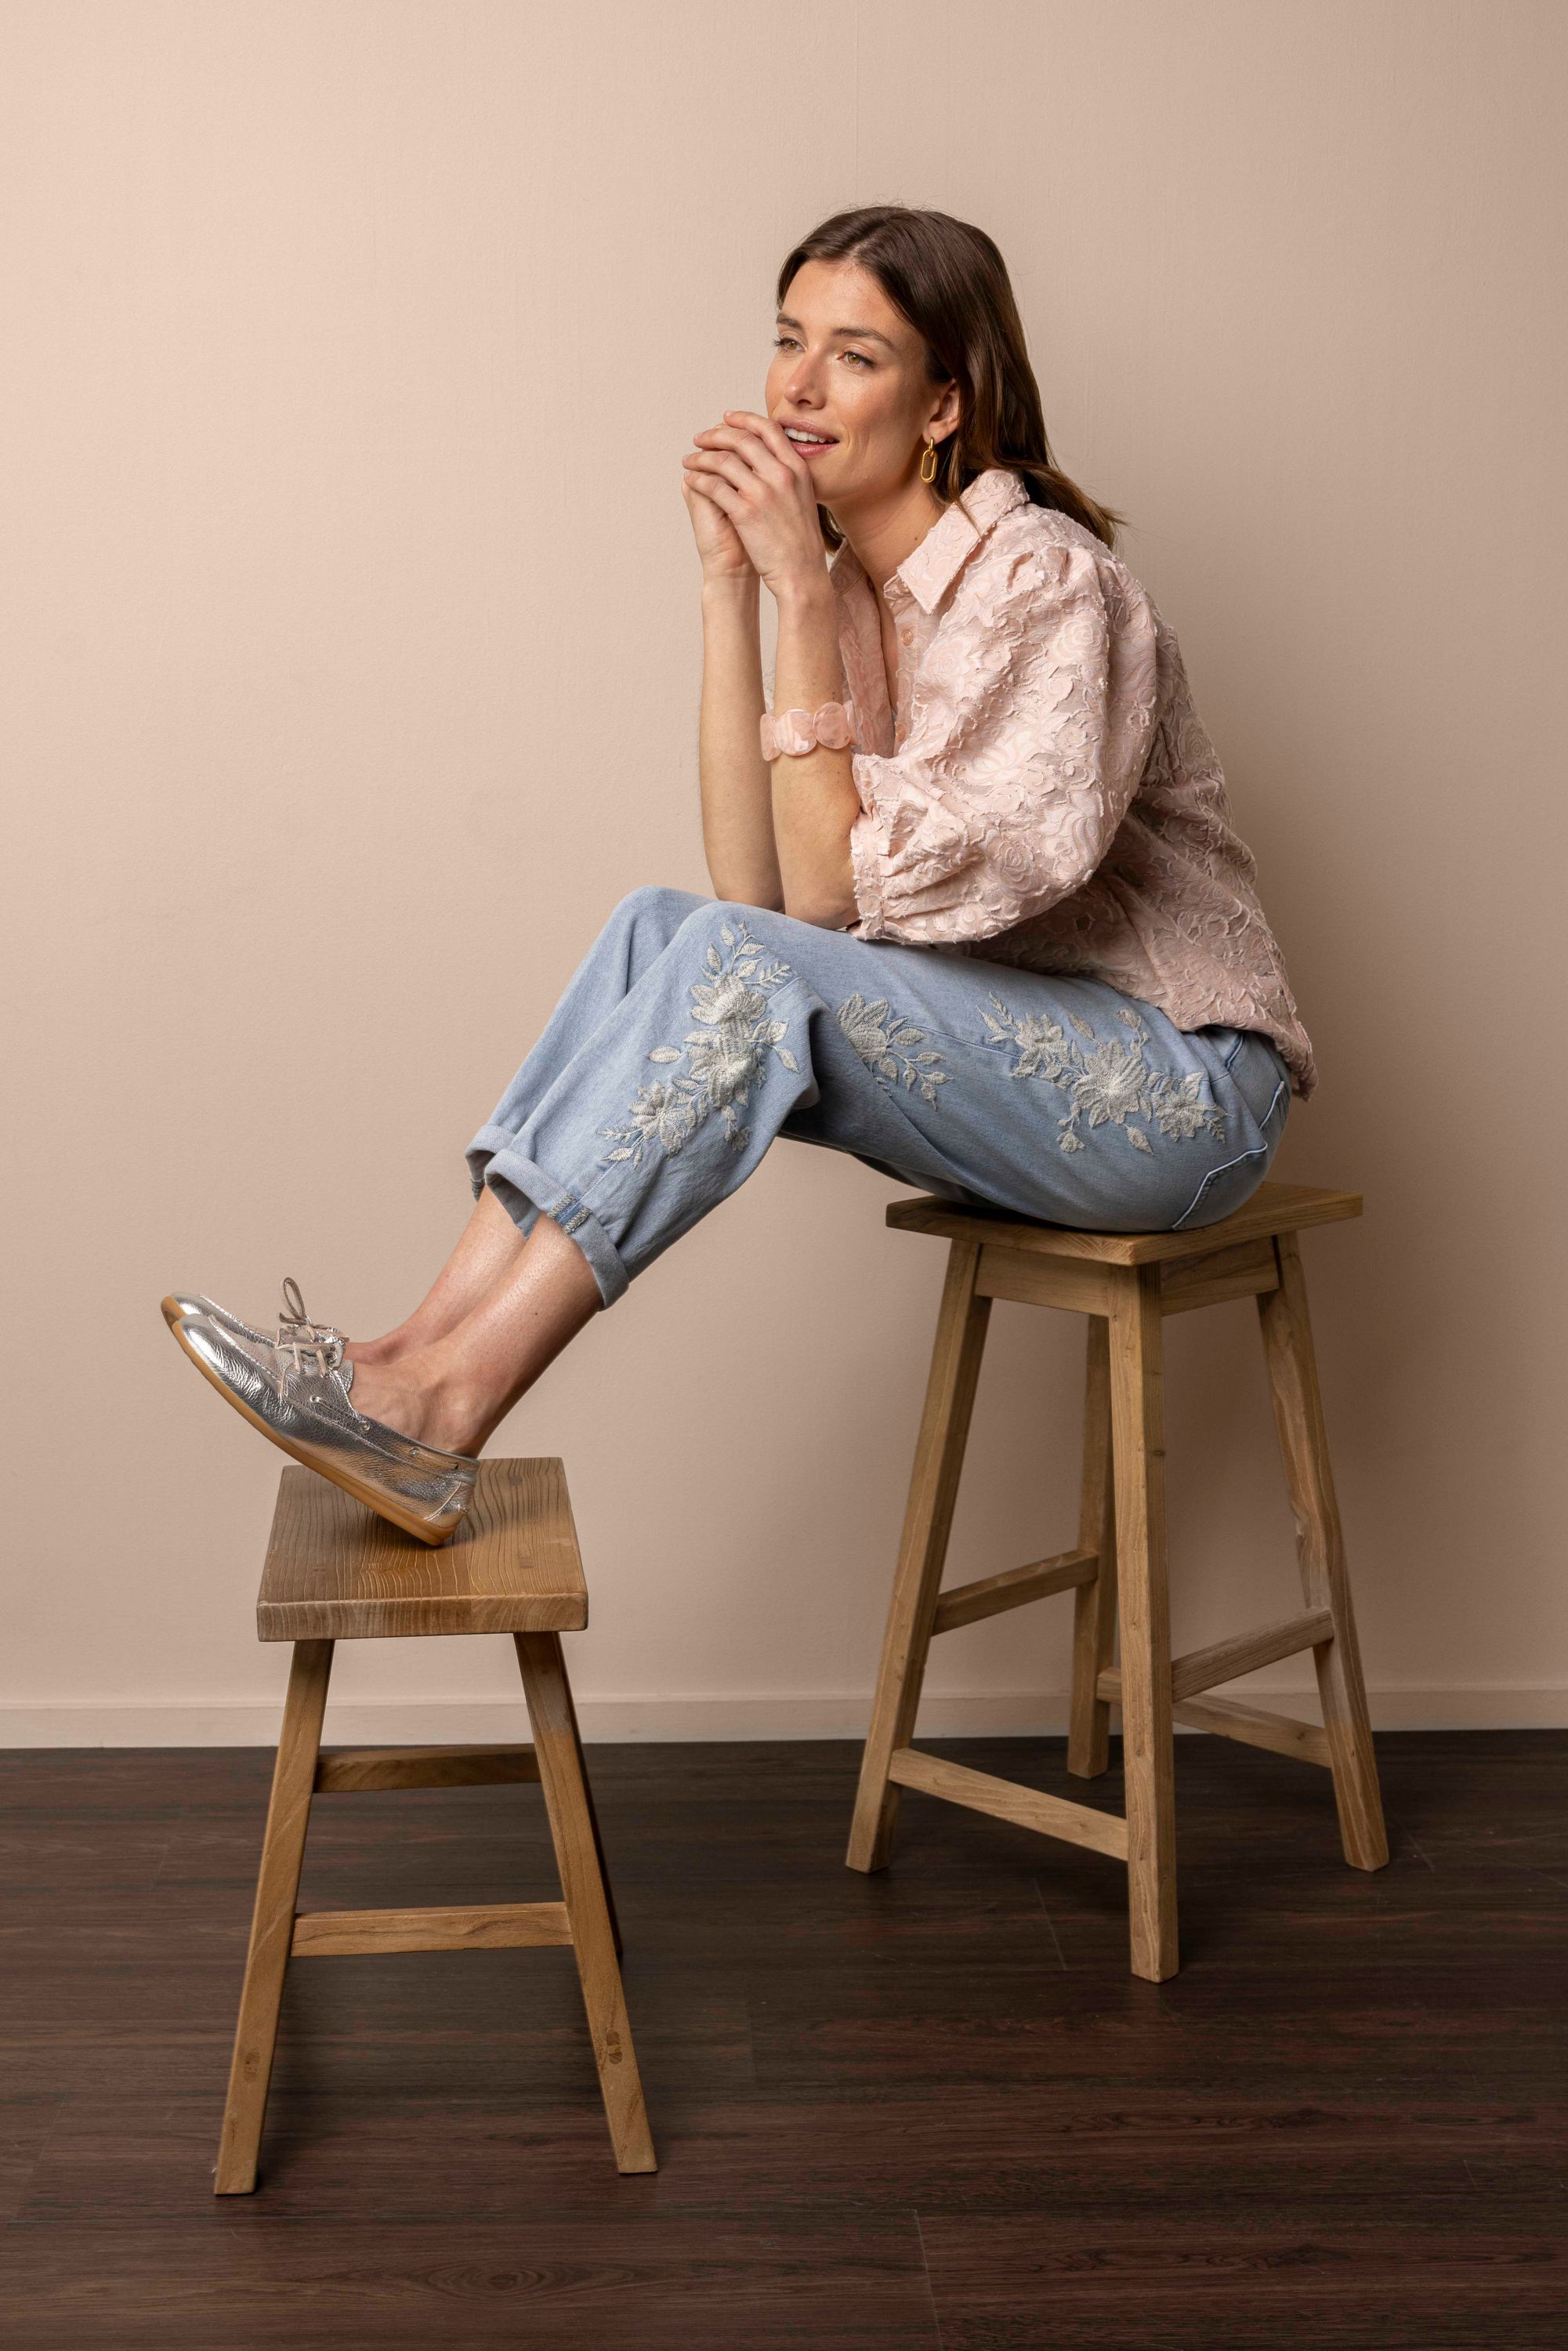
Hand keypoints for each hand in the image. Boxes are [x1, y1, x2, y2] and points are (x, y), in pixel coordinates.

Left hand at [682, 411, 826, 596]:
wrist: (801, 573)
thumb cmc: (800, 542)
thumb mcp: (804, 499)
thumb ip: (790, 476)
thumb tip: (775, 459)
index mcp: (797, 469)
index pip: (769, 429)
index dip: (744, 419)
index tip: (726, 418)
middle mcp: (782, 475)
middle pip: (743, 439)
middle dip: (716, 434)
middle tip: (701, 438)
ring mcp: (764, 493)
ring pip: (724, 460)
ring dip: (701, 456)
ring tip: (689, 460)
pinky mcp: (746, 512)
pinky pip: (714, 486)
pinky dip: (698, 479)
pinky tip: (691, 480)